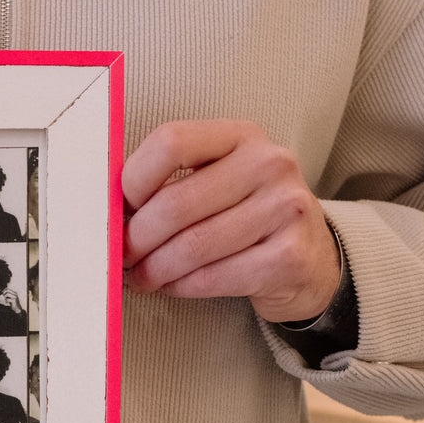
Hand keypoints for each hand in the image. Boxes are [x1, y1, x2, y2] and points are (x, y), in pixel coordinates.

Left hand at [0, 288, 22, 314]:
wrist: (17, 308)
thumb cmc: (13, 303)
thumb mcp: (10, 298)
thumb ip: (7, 295)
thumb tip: (0, 291)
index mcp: (14, 292)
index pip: (7, 289)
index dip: (3, 291)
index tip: (2, 294)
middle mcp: (15, 293)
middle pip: (7, 290)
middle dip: (4, 293)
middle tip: (3, 297)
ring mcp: (15, 296)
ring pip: (7, 294)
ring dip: (5, 298)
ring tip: (6, 301)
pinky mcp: (14, 300)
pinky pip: (7, 299)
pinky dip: (6, 301)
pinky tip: (8, 304)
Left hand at [121, 120, 340, 322]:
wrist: (312, 258)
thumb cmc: (247, 215)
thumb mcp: (218, 180)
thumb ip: (172, 182)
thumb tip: (111, 210)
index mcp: (241, 136)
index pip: (170, 142)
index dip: (133, 180)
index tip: (121, 208)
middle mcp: (269, 164)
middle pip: (175, 203)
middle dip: (137, 238)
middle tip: (123, 255)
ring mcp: (285, 210)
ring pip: (191, 246)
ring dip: (154, 269)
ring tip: (142, 276)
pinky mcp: (289, 257)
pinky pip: (212, 277)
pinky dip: (181, 287)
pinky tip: (173, 286)